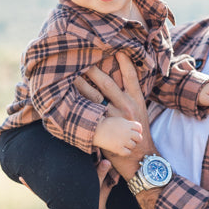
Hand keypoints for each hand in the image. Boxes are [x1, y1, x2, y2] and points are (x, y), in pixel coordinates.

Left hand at [75, 53, 155, 180]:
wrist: (140, 157)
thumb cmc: (138, 132)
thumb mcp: (140, 111)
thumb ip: (129, 97)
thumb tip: (118, 81)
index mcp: (136, 100)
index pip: (131, 77)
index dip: (125, 63)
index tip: (118, 51)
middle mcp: (126, 107)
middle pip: (108, 84)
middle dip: (95, 71)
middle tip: (83, 58)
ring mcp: (114, 117)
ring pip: (94, 97)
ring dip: (82, 85)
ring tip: (70, 74)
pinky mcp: (104, 128)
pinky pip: (89, 113)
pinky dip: (79, 104)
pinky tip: (68, 98)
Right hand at [93, 116, 142, 155]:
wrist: (96, 129)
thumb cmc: (106, 124)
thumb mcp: (118, 120)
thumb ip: (127, 124)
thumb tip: (134, 129)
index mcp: (127, 124)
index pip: (139, 128)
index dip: (138, 131)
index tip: (134, 133)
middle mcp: (127, 132)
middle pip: (139, 138)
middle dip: (136, 139)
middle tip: (130, 140)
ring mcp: (123, 141)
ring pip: (133, 145)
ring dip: (130, 146)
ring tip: (124, 145)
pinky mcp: (118, 148)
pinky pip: (128, 152)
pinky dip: (126, 152)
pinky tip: (121, 150)